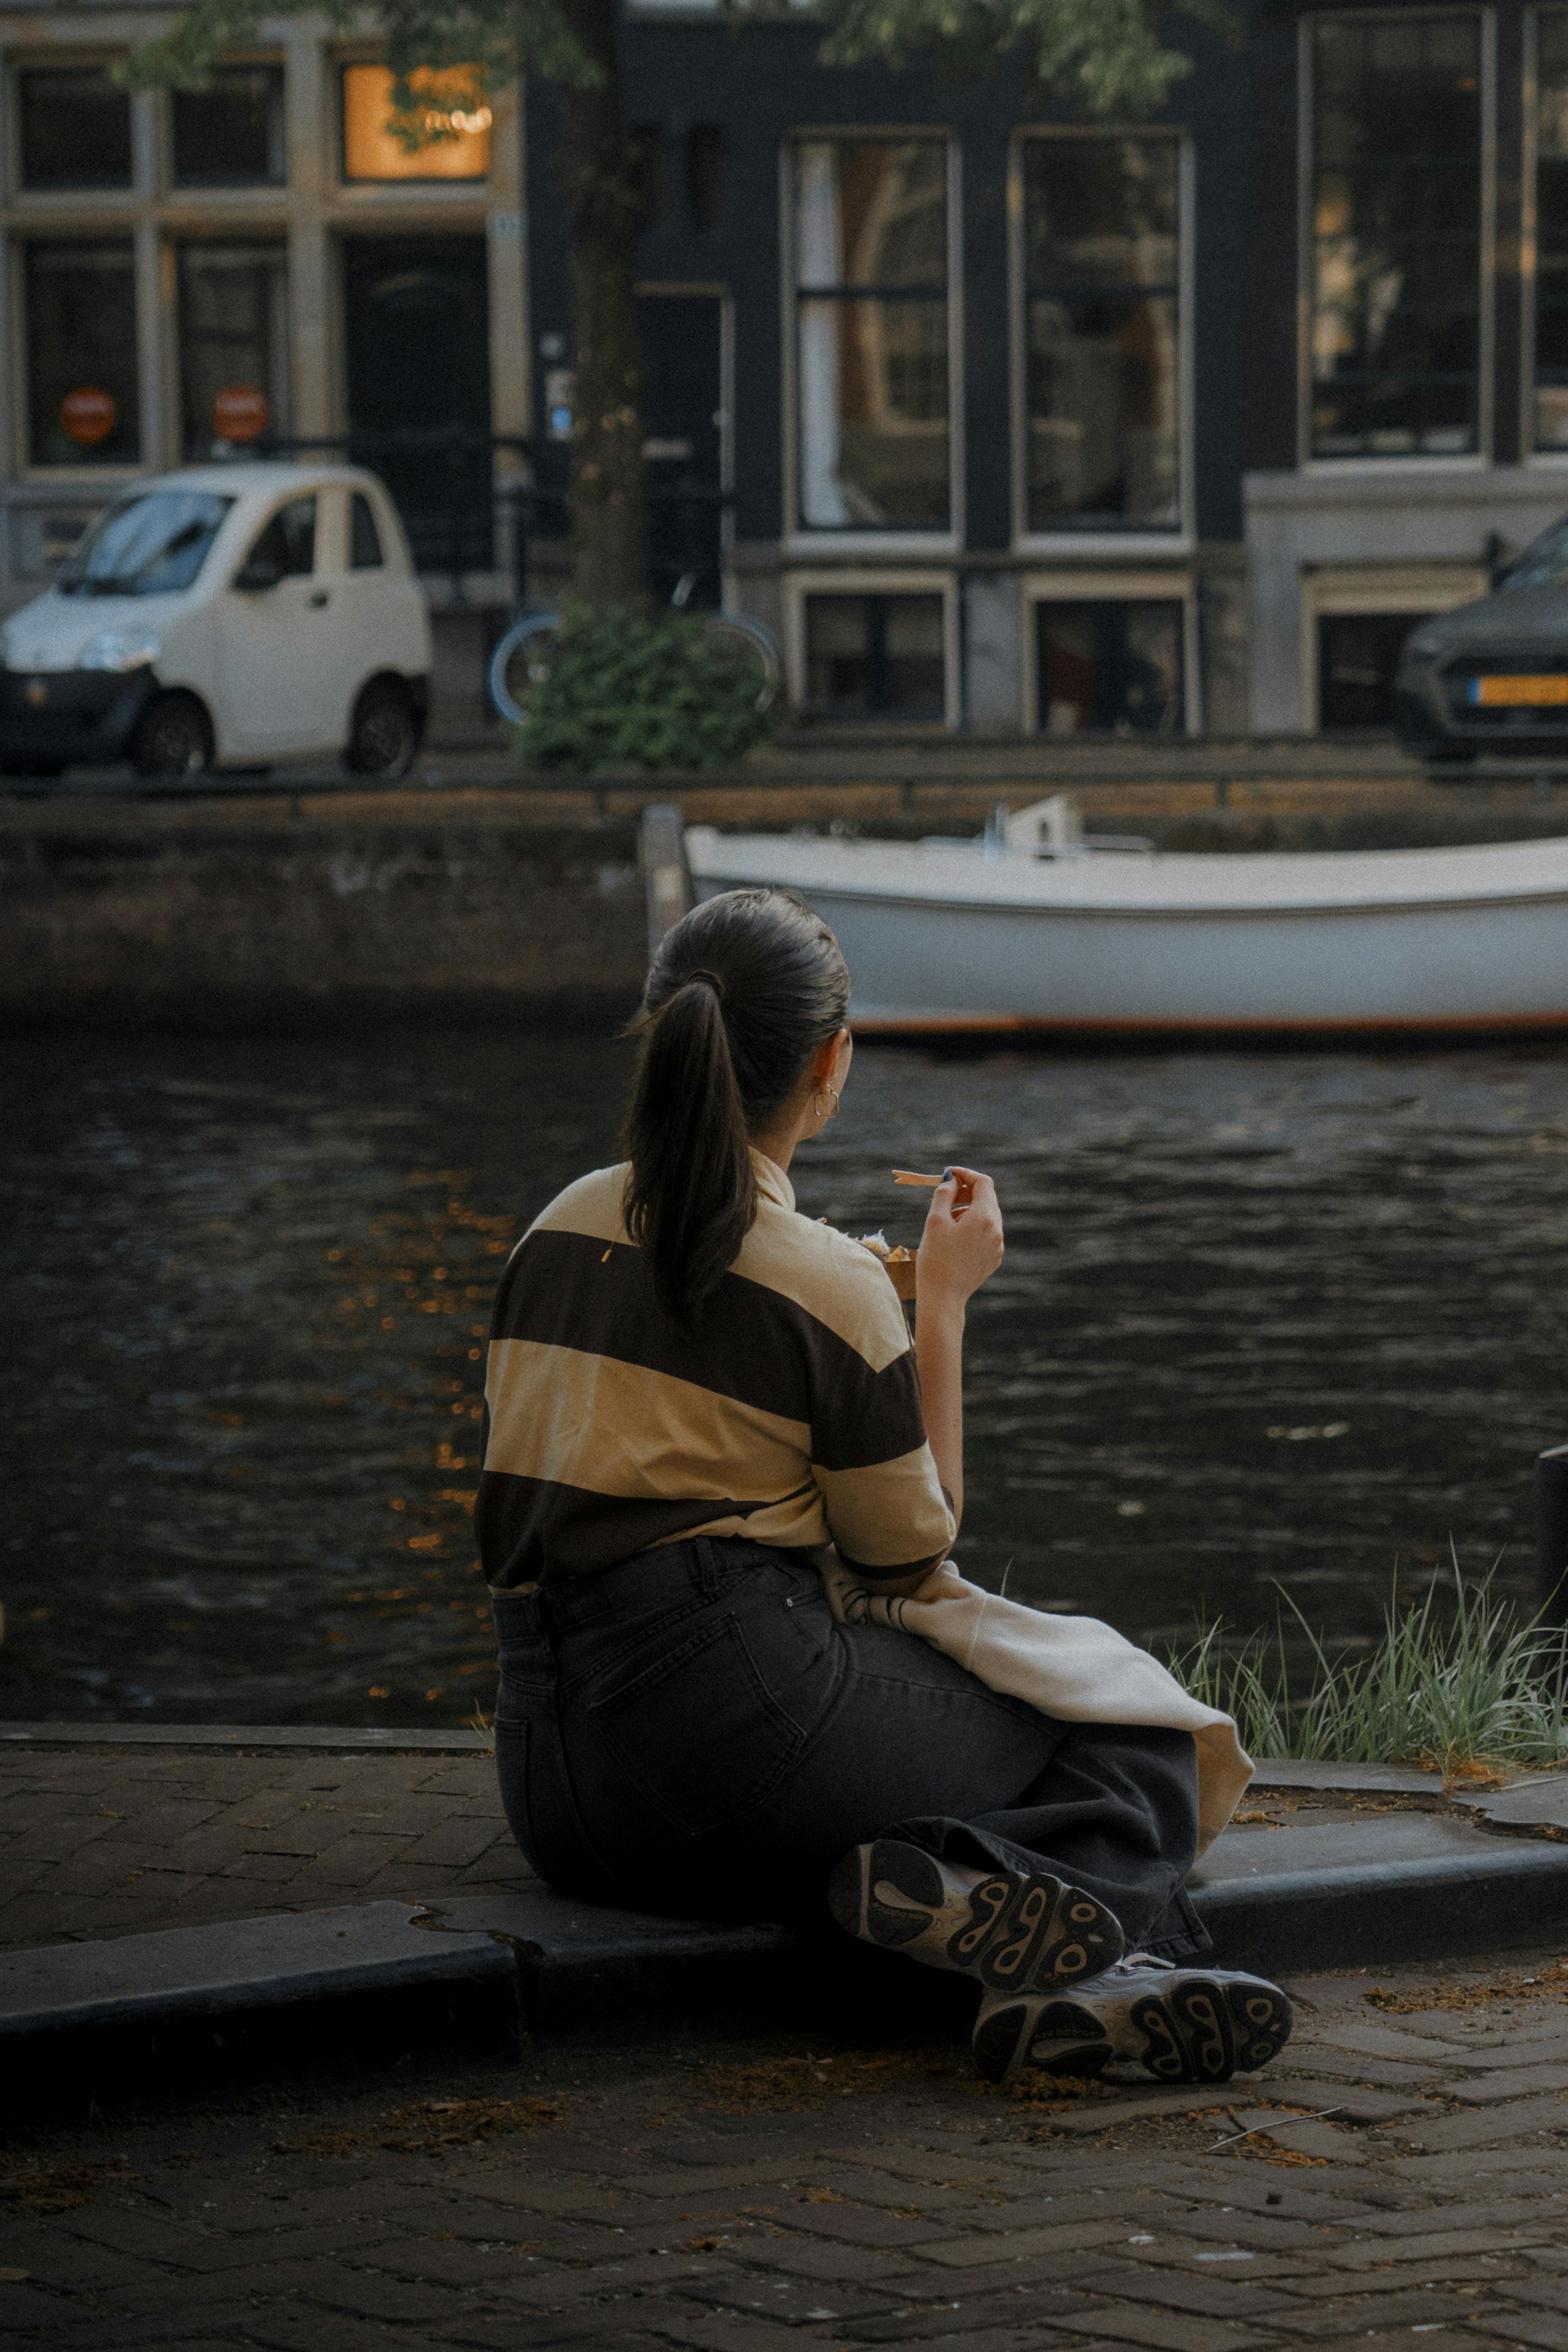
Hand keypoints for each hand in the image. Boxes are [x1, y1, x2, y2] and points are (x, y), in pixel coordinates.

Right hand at [916, 1167, 1003, 1310]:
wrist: (943, 1298)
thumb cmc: (935, 1258)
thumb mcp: (935, 1221)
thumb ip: (944, 1194)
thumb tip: (951, 1179)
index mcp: (985, 1217)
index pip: (983, 1183)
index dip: (966, 1174)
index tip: (949, 1174)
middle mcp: (997, 1230)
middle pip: (987, 1198)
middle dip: (967, 1192)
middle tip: (945, 1194)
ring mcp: (997, 1245)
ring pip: (987, 1216)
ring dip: (968, 1210)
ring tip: (946, 1221)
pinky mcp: (994, 1258)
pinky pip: (986, 1233)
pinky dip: (973, 1227)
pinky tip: (954, 1239)